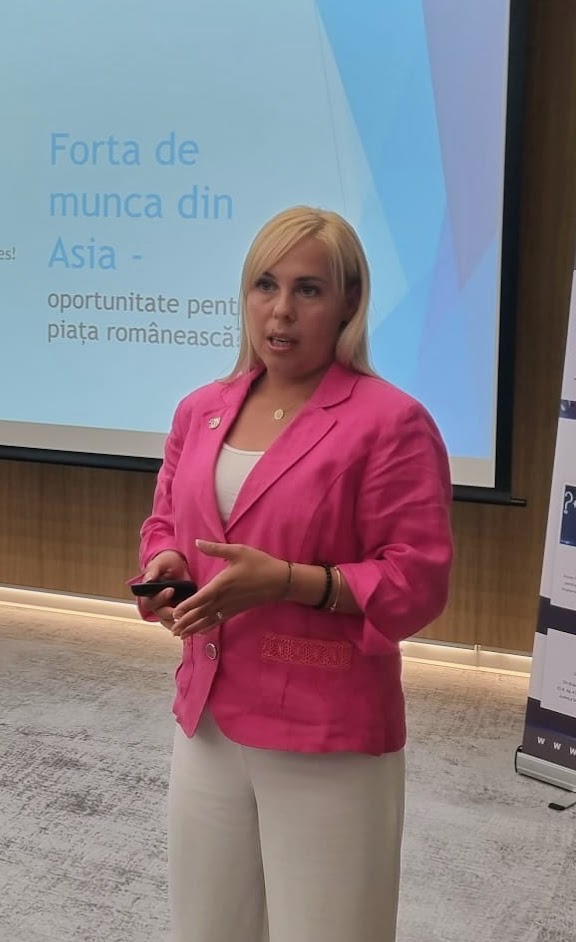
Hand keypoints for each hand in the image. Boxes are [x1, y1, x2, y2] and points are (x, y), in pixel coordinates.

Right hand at [140, 550, 190, 628]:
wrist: (177, 566)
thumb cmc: (165, 564)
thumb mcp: (159, 563)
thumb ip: (152, 570)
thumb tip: (148, 579)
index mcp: (148, 594)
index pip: (149, 602)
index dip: (159, 598)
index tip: (171, 590)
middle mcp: (157, 605)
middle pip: (161, 614)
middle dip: (172, 611)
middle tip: (184, 606)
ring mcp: (167, 610)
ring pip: (171, 622)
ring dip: (180, 622)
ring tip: (191, 617)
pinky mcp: (179, 613)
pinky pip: (181, 622)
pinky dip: (188, 623)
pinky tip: (198, 621)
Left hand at [171, 540, 286, 638]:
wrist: (280, 581)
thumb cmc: (259, 563)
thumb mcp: (238, 551)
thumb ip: (215, 548)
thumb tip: (197, 541)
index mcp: (223, 584)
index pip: (201, 598)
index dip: (187, 606)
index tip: (175, 613)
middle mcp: (225, 598)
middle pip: (202, 613)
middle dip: (186, 622)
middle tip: (172, 630)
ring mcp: (230, 606)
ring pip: (209, 620)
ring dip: (194, 628)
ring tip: (180, 636)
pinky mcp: (236, 610)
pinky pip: (218, 621)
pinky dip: (207, 627)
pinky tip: (200, 632)